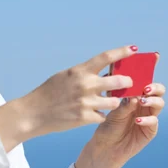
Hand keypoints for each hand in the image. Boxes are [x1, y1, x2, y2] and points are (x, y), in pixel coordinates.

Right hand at [19, 45, 136, 138]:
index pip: (106, 57)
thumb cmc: (48, 93)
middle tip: (127, 84)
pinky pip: (103, 116)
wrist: (33, 113)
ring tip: (106, 102)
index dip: (122, 52)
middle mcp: (85, 84)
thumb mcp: (64, 77)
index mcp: (79, 71)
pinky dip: (99, 115)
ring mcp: (86, 102)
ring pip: (115, 101)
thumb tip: (104, 71)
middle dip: (127, 82)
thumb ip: (83, 74)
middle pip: (120, 80)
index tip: (134, 50)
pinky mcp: (85, 118)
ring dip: (114, 102)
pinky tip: (91, 114)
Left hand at [76, 78, 164, 167]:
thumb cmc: (106, 126)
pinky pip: (154, 121)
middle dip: (154, 87)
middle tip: (145, 88)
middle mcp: (144, 104)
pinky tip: (137, 120)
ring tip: (141, 101)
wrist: (105, 147)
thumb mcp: (111, 111)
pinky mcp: (150, 129)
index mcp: (134, 96)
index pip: (144, 81)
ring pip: (159, 103)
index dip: (150, 72)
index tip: (152, 63)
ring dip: (152, 100)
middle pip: (158, 91)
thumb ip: (122, 102)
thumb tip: (131, 93)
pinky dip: (147, 119)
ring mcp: (149, 116)